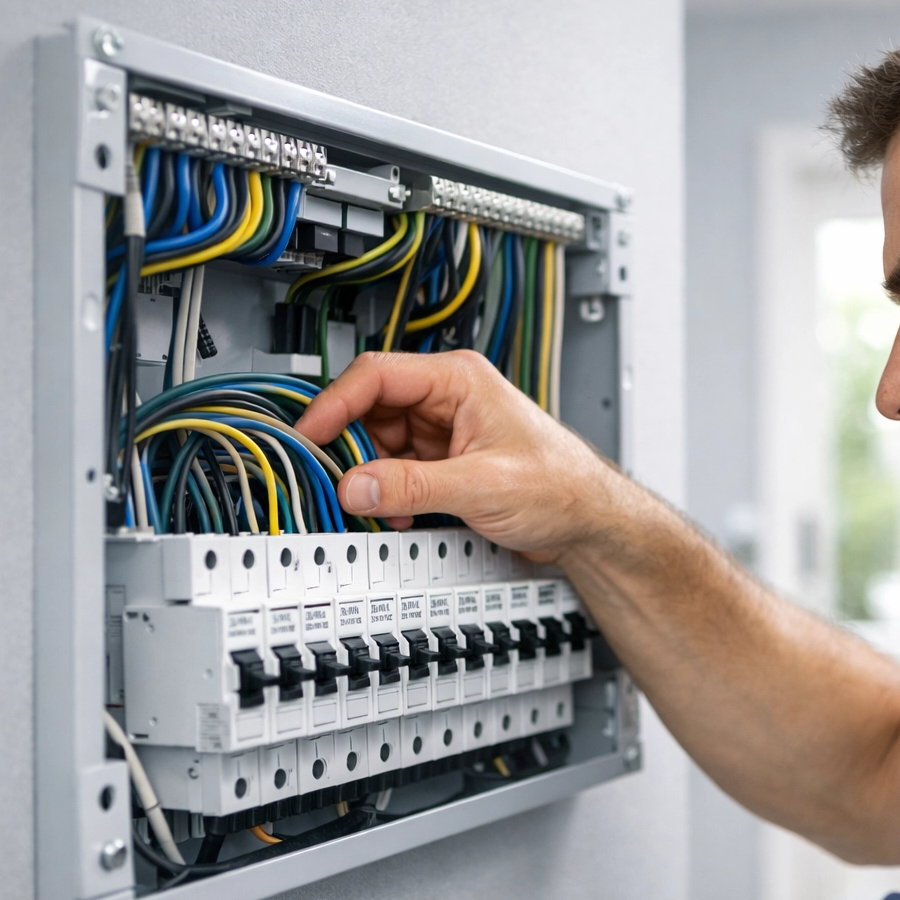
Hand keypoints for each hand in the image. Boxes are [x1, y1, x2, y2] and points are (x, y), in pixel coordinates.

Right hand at [295, 350, 626, 562]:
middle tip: (337, 481)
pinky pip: (396, 471)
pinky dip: (389, 494)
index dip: (334, 405)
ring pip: (379, 444)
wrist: (591, 523)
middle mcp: (449, 398)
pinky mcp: (444, 464)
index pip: (376, 375)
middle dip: (353, 449)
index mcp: (460, 379)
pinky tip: (401, 514)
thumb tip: (354, 485)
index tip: (308, 437)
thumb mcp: (482, 485)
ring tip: (383, 506)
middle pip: (371, 410)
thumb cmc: (563, 487)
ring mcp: (445, 432)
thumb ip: (413, 486)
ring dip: (372, 477)